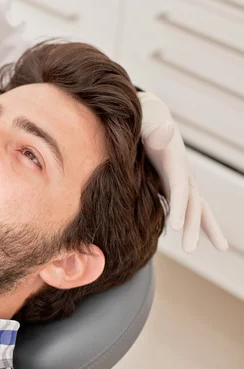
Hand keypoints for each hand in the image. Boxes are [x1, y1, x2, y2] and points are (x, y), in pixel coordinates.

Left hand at [139, 92, 228, 252]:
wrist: (150, 118)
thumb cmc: (147, 122)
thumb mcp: (149, 124)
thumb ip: (157, 129)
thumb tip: (165, 129)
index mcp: (175, 163)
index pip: (180, 190)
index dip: (179, 208)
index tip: (176, 227)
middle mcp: (183, 173)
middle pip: (192, 204)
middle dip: (193, 227)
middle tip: (189, 250)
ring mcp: (180, 179)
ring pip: (196, 207)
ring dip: (202, 228)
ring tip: (221, 248)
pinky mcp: (172, 184)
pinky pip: (184, 206)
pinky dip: (190, 220)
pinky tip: (190, 236)